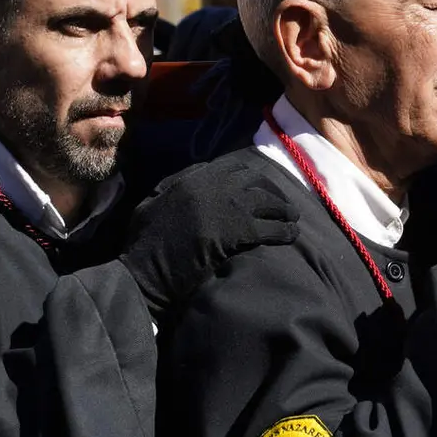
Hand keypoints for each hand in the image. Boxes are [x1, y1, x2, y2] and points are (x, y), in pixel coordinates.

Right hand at [120, 170, 299, 325]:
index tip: (259, 186)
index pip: (232, 167)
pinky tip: (291, 236)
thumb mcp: (153, 202)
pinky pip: (270, 227)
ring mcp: (228, 206)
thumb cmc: (144, 241)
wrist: (146, 269)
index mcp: (193, 178)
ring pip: (267, 201)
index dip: (250, 177)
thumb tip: (197, 174)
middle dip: (271, 191)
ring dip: (284, 210)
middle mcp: (214, 186)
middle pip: (255, 180)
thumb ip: (176, 184)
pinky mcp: (237, 230)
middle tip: (281, 204)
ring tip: (293, 219)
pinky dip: (284, 231)